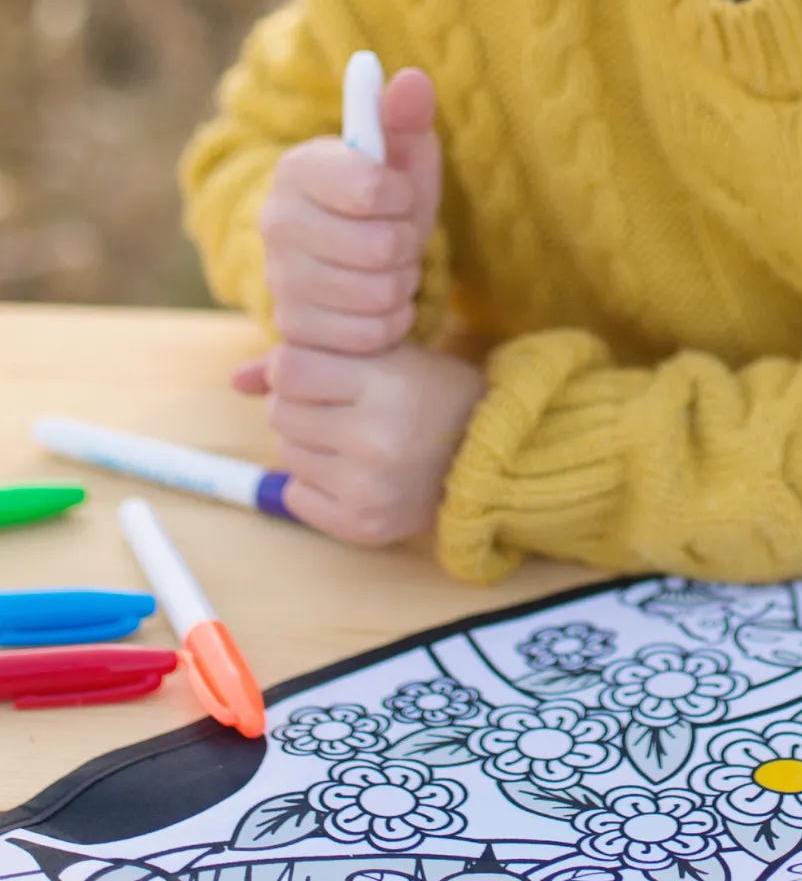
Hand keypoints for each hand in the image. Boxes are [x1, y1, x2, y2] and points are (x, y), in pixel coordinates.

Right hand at [237, 67, 440, 386]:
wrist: (353, 260)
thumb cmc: (384, 198)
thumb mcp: (401, 156)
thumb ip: (405, 116)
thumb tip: (410, 78)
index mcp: (299, 168)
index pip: (374, 188)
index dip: (403, 196)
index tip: (398, 194)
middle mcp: (276, 222)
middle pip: (382, 247)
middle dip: (407, 244)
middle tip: (396, 236)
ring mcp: (279, 280)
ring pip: (380, 293)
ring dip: (403, 284)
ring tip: (389, 267)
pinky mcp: (293, 330)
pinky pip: (370, 335)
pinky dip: (391, 323)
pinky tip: (379, 303)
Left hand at [260, 339, 486, 545]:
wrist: (486, 455)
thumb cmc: (430, 394)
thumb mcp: (384, 356)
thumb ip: (309, 358)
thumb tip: (236, 379)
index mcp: (386, 383)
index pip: (291, 370)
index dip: (292, 367)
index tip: (313, 370)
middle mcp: (376, 437)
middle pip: (281, 412)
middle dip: (298, 403)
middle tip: (337, 406)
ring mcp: (367, 487)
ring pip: (285, 452)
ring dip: (305, 441)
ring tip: (348, 436)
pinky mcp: (361, 525)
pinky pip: (296, 495)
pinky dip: (311, 481)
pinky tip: (348, 469)